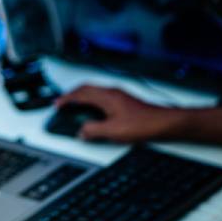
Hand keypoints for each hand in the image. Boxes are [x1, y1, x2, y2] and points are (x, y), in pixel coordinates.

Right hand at [55, 85, 184, 142]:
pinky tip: (95, 111)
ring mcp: (120, 95)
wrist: (164, 123)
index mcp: (107, 96)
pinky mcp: (125, 101)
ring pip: (95, 92)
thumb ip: (93, 130)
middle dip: (72, 95)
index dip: (66, 99)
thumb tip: (81, 131)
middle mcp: (113, 92)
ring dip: (83, 97)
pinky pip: (103, 97)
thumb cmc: (144, 124)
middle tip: (63, 102)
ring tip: (75, 106)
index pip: (81, 94)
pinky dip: (93, 101)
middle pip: (87, 89)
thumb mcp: (113, 131)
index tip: (57, 104)